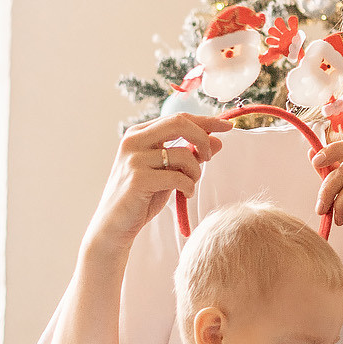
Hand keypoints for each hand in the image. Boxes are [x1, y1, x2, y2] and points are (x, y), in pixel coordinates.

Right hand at [85, 113, 236, 250]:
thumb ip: (189, 154)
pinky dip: (189, 186)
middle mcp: (134, 141)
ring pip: (183, 154)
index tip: (228, 126)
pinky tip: (185, 195)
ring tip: (190, 186)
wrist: (114, 225)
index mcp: (139, 133)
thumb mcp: (168, 171)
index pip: (178, 118)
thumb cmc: (142, 197)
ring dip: (196, 172)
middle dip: (203, 139)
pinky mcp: (138, 179)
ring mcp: (134, 159)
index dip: (206, 121)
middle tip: (209, 158)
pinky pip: (178, 177)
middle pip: (180, 123)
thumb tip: (218, 141)